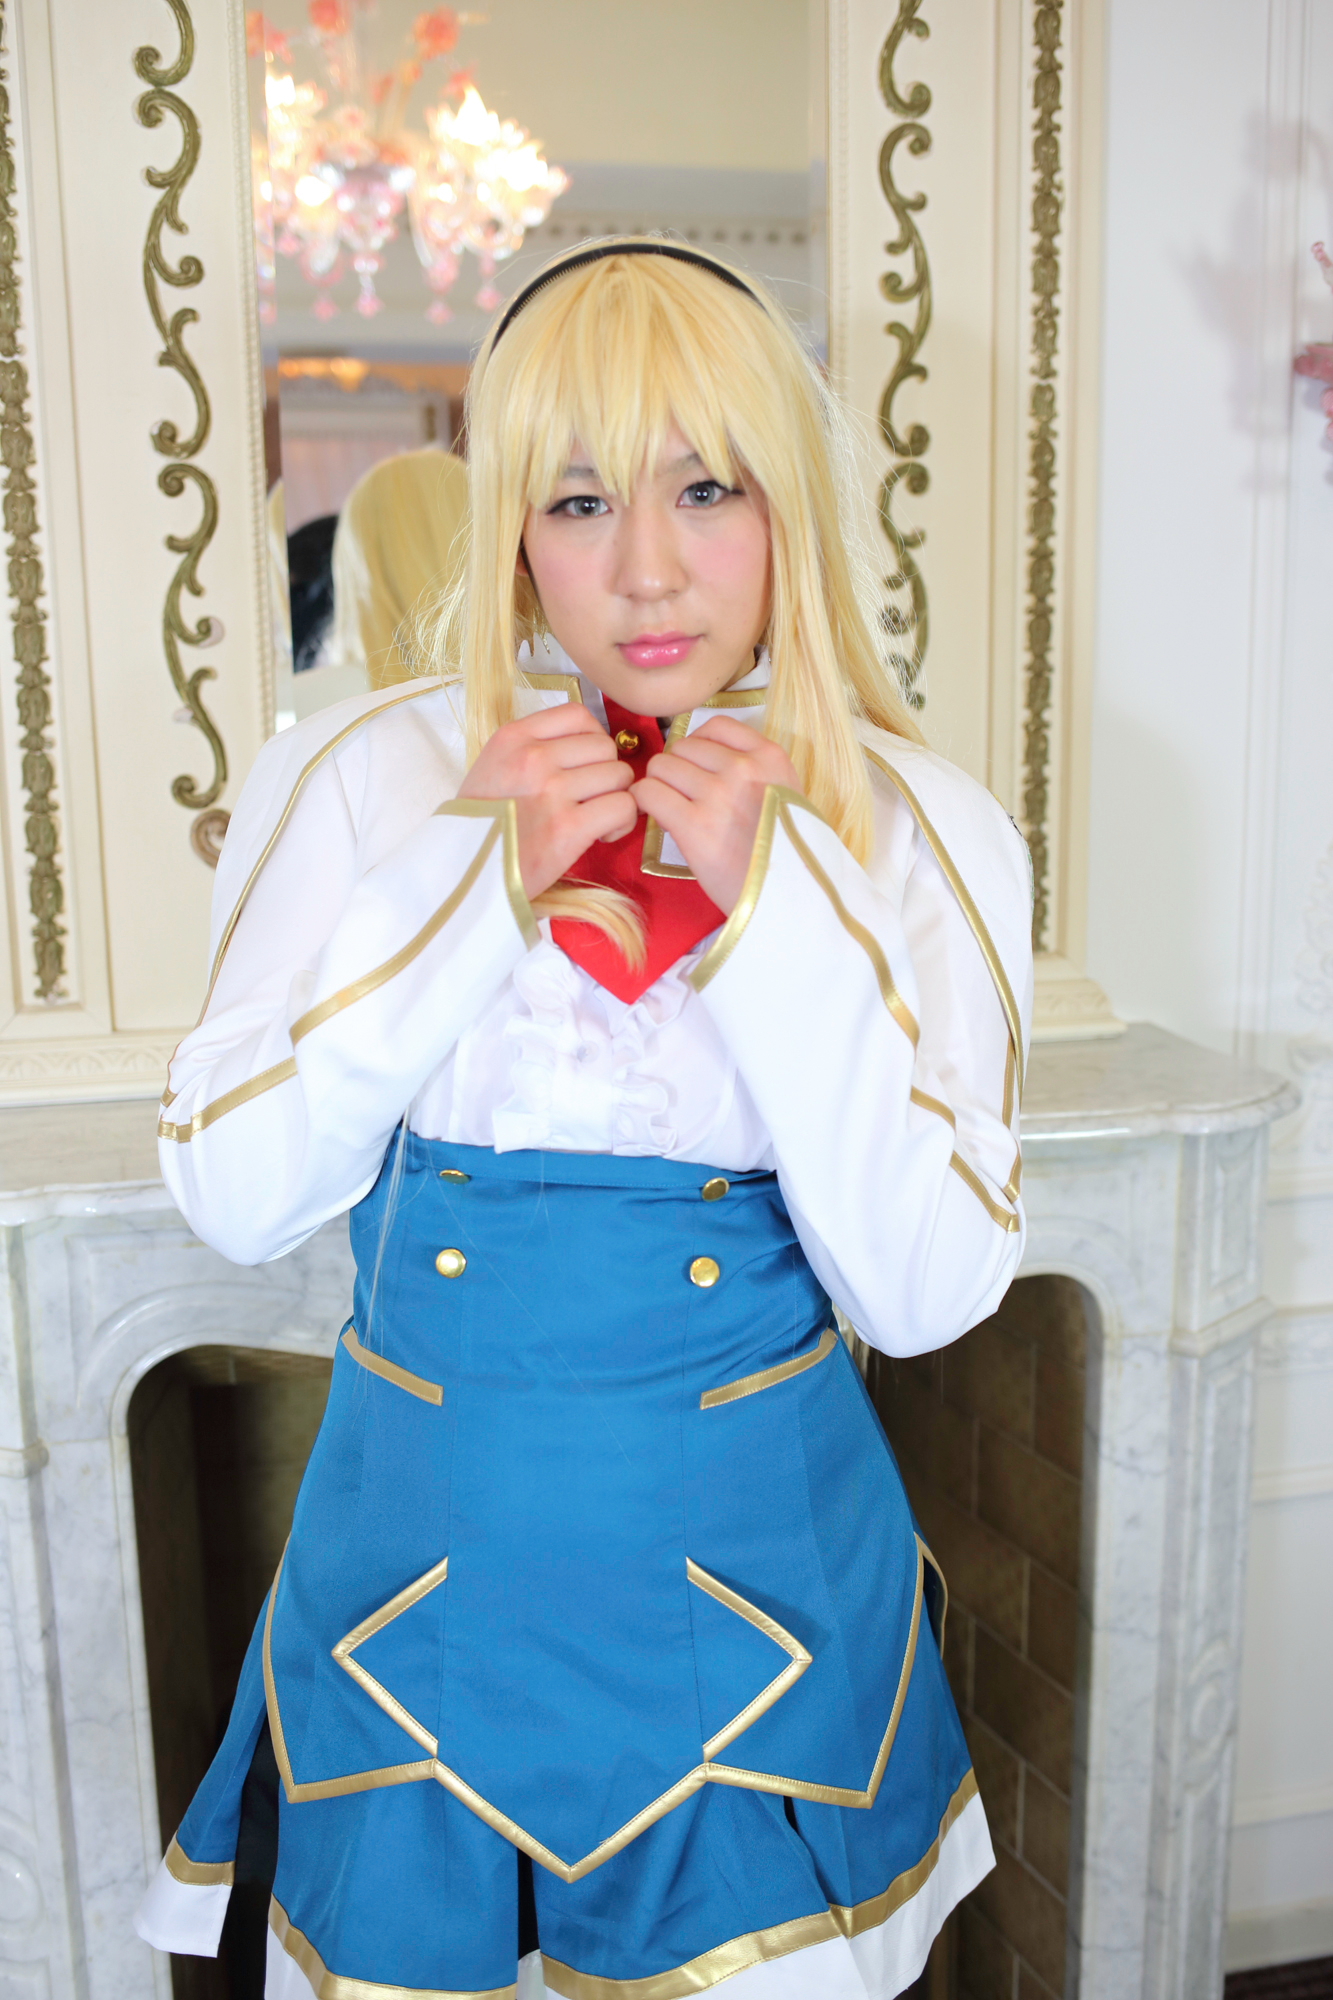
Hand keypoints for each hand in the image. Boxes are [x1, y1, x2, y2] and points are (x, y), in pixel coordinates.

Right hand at [458, 705, 635, 900]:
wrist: (460, 872)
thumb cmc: (481, 824)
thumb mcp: (493, 766)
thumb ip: (533, 749)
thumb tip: (585, 746)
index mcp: (513, 738)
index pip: (578, 715)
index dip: (593, 739)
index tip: (584, 765)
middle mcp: (533, 758)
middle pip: (604, 746)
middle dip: (606, 773)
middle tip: (590, 799)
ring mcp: (551, 791)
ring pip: (618, 775)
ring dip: (616, 798)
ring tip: (595, 819)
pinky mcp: (567, 828)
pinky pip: (622, 806)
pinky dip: (621, 822)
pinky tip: (602, 835)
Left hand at [629, 717, 797, 912]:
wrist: (788, 898)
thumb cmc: (782, 850)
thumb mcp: (785, 794)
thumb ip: (753, 769)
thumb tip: (697, 759)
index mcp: (770, 757)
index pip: (714, 726)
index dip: (697, 747)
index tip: (698, 769)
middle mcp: (744, 769)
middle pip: (681, 747)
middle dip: (675, 770)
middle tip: (683, 798)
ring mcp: (718, 795)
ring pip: (660, 767)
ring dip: (658, 787)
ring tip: (672, 810)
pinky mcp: (694, 825)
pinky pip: (648, 793)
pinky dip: (645, 803)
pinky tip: (658, 818)